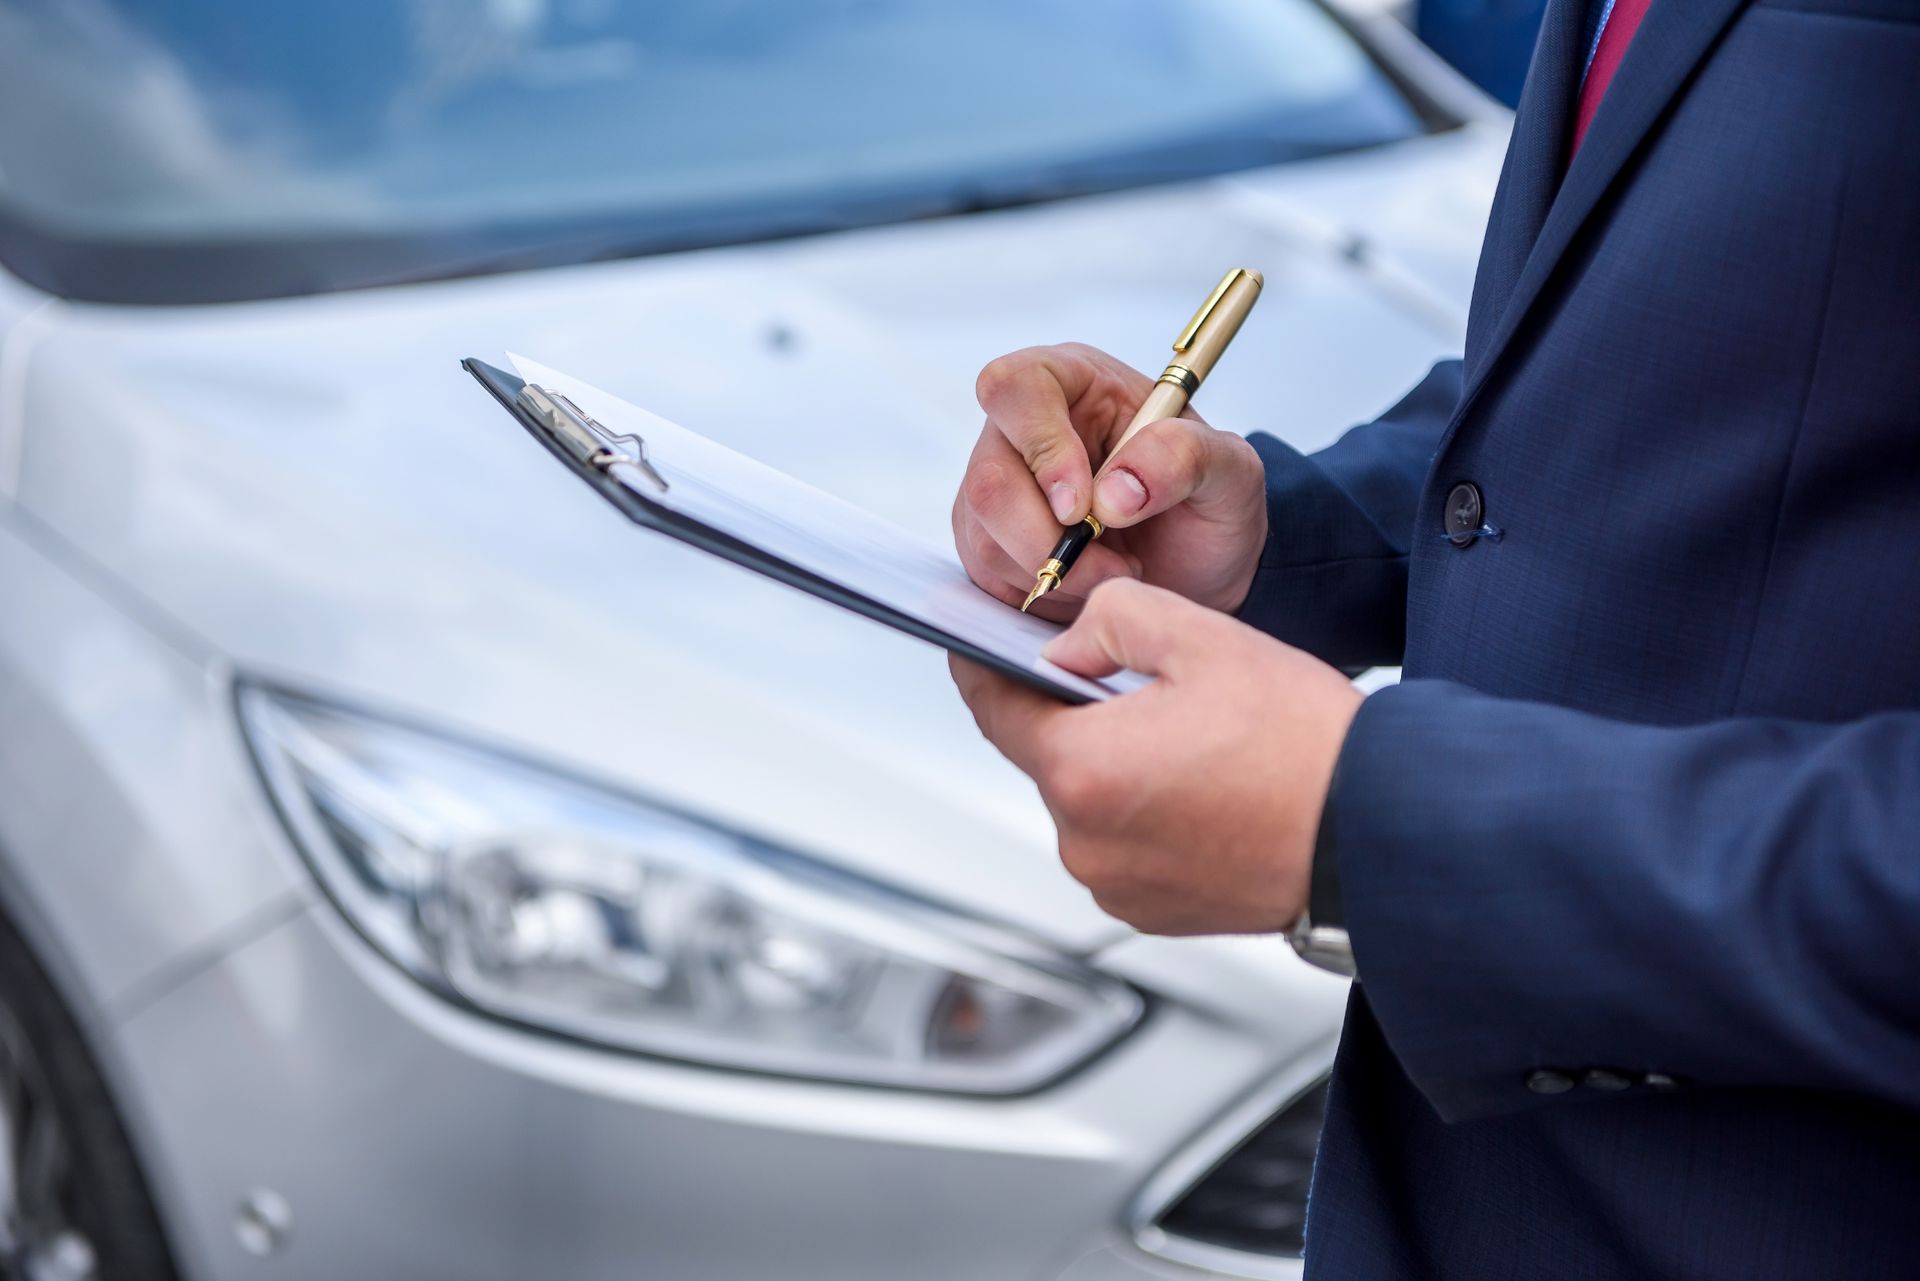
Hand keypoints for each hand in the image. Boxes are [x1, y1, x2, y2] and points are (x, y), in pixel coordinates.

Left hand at [950, 580, 1361, 935]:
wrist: (1381, 834)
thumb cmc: (1305, 747)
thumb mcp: (1205, 639)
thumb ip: (1114, 620)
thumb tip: (1066, 646)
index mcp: (1082, 769)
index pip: (994, 709)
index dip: (984, 668)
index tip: (978, 647)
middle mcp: (1085, 840)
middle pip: (1052, 757)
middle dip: (1084, 716)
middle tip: (1156, 689)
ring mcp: (1117, 884)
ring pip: (1092, 801)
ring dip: (1124, 767)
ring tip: (1201, 746)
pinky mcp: (1152, 912)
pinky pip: (1126, 845)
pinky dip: (1151, 814)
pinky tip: (1211, 791)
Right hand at [953, 344, 1268, 620]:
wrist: (1199, 566)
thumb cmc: (1207, 502)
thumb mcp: (1229, 470)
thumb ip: (1183, 458)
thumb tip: (1112, 493)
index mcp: (1074, 382)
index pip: (1016, 387)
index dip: (1041, 445)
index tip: (1082, 506)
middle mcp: (1021, 431)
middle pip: (990, 478)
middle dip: (1049, 537)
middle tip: (1113, 562)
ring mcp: (999, 489)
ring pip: (985, 537)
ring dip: (1054, 572)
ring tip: (1115, 570)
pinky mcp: (989, 543)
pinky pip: (988, 575)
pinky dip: (1042, 593)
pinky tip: (1086, 586)